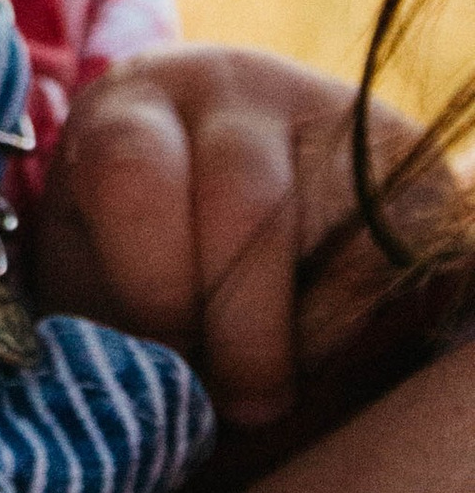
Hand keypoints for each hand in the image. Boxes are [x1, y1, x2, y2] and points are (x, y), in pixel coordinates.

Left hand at [30, 46, 425, 428]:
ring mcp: (317, 108)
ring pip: (326, 227)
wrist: (239, 172)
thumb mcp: (97, 267)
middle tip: (238, 403)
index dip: (152, 287)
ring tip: (274, 388)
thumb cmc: (147, 244)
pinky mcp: (393, 147)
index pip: (131, 173)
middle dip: (240, 325)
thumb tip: (120, 402)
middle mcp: (223, 89)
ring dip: (299, 332)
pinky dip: (352, 317)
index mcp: (127, 112)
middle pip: (243, 200)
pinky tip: (315, 337)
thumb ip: (100, 324)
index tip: (165, 364)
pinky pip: (385, 244)